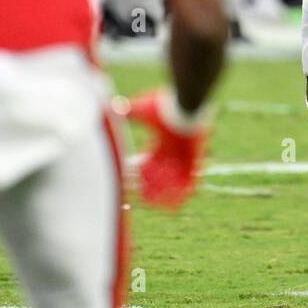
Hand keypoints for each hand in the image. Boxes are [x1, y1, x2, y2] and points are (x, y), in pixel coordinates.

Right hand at [121, 88, 208, 208]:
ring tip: (150, 201)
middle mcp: (176, 152)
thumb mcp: (142, 109)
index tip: (133, 180)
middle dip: (152, 186)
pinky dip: (177, 194)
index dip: (143, 173)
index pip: (153, 163)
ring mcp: (187, 158)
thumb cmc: (165, 107)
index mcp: (165, 143)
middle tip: (140, 195)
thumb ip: (128, 111)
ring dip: (162, 192)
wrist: (185, 106)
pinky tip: (164, 200)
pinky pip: (189, 185)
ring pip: (175, 183)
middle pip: (164, 175)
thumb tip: (112, 107)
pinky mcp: (195, 162)